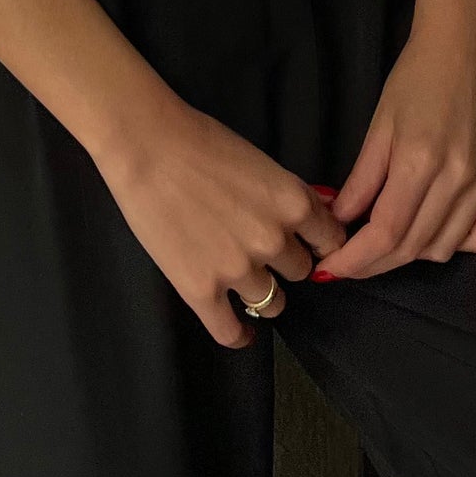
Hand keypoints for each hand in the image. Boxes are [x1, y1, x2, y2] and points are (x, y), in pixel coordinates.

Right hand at [92, 94, 347, 347]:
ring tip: (243, 280)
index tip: (306, 246)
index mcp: (294, 204)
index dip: (319, 244)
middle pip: (300, 271)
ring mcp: (238, 270)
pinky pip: (230, 331)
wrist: (145, 146)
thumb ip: (293, 194)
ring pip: (273, 302)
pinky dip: (239, 335)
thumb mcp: (262, 161)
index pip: (330, 242)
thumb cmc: (199, 141)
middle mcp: (274, 241)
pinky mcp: (201, 290)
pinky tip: (240, 332)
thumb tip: (323, 213)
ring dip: (262, 292)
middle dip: (283, 262)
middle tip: (259, 250)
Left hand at [314, 14, 475, 280]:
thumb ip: (362, 179)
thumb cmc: (417, 76)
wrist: (469, 45)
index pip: (385, 233)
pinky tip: (434, 230)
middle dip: (376, 264)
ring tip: (387, 243)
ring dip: (412, 255)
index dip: (355, 259)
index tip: (332, 270)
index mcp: (420, 160)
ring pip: (446, 248)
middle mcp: (460, 178)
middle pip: (414, 247)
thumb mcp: (379, 124)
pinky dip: (455, 244)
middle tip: (351, 263)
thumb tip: (338, 221)